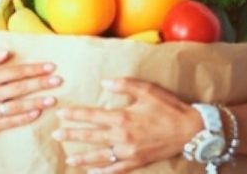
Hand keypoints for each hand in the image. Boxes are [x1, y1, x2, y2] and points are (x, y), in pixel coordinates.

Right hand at [0, 49, 61, 133]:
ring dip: (35, 102)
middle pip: (18, 88)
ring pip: (16, 106)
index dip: (33, 69)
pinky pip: (9, 122)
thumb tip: (6, 52)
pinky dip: (23, 118)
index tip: (50, 66)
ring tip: (52, 99)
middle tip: (57, 80)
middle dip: (39, 84)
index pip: (14, 72)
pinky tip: (37, 114)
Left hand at [51, 78, 201, 172]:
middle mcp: (122, 136)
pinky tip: (92, 172)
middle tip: (56, 135)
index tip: (61, 114)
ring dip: (82, 157)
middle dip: (72, 136)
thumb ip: (123, 85)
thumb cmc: (168, 107)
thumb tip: (104, 82)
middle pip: (91, 137)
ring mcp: (129, 152)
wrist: (190, 130)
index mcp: (122, 117)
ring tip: (68, 158)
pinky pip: (116, 169)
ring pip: (100, 156)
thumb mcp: (147, 89)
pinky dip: (103, 172)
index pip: (92, 116)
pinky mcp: (138, 162)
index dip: (75, 115)